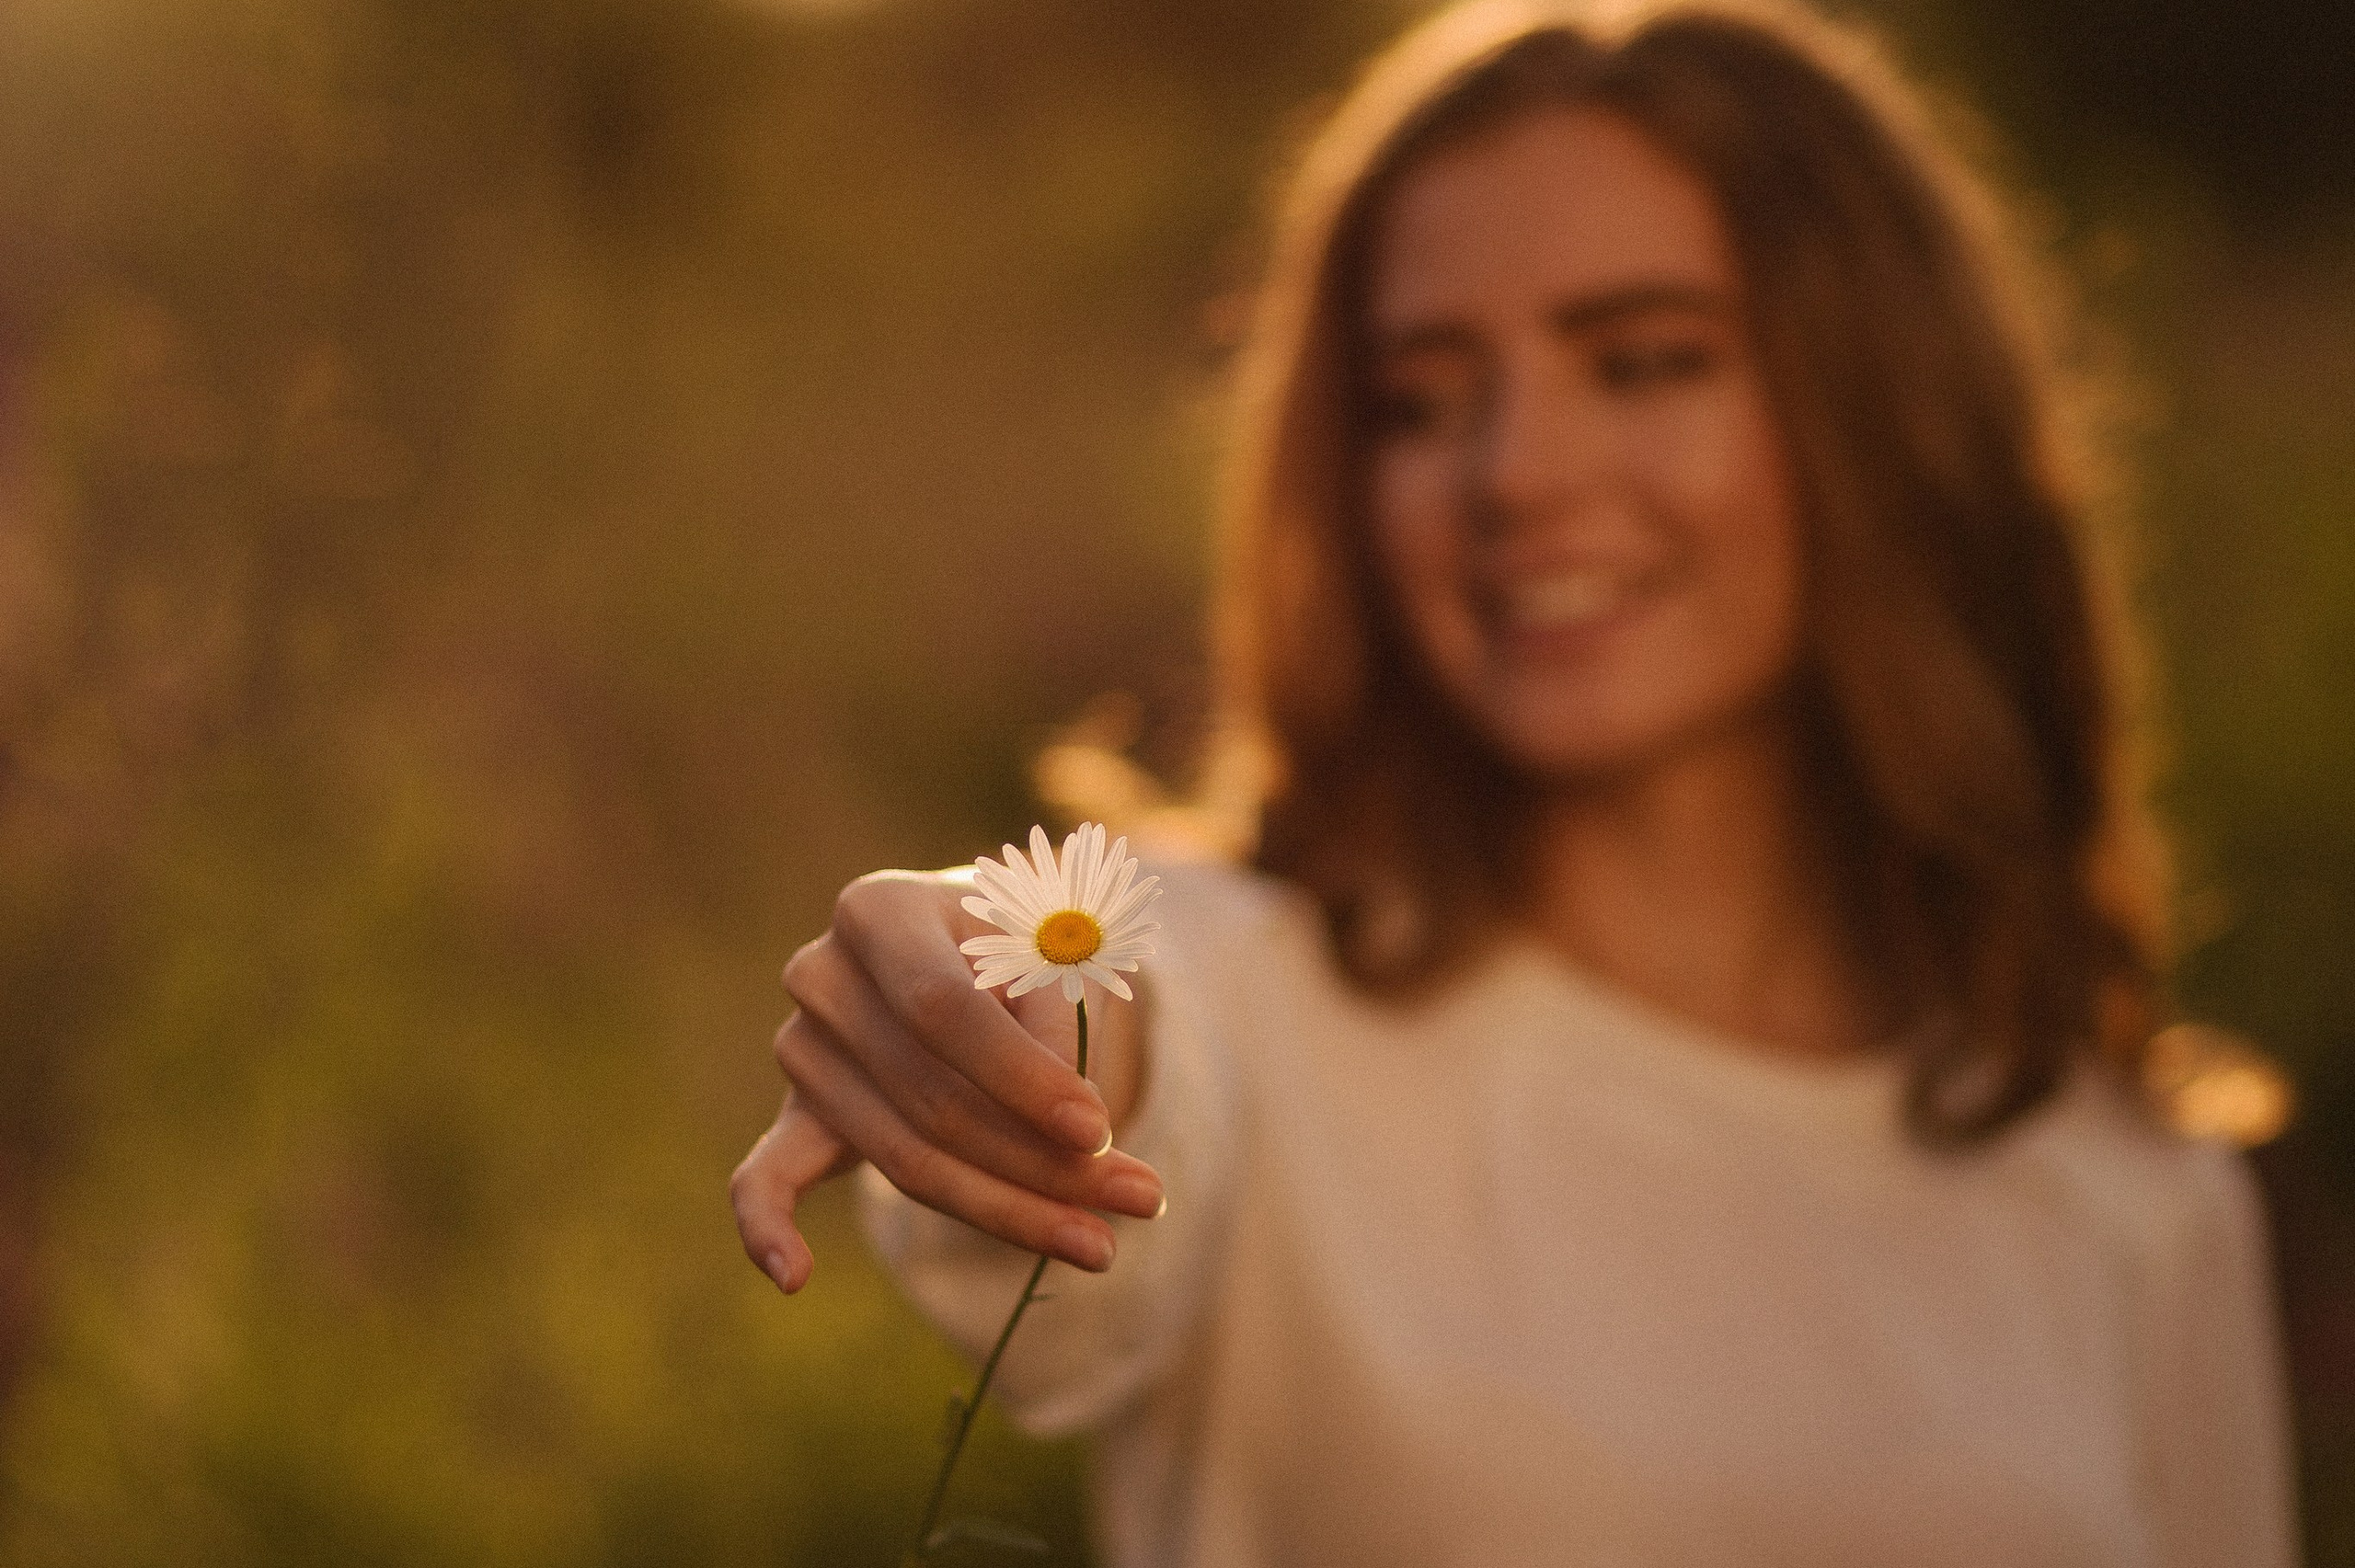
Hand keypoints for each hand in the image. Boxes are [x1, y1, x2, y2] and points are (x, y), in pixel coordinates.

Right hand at [730, 868, 1160, 1294]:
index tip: (1099, 1129)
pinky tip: (793, 1276)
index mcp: (879, 911)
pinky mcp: (797, 1114)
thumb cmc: (1015, 939)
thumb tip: (1074, 1133)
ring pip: (905, 1157)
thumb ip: (1054, 1019)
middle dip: (1040, 1163)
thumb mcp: (1050, 947)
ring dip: (1006, 1210)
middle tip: (1136, 1202)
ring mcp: (802, 1049)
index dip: (1020, 1078)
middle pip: (932, 1101)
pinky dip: (767, 1227)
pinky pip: (764, 1175)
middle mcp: (822, 976)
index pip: (943, 1011)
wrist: (962, 941)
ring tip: (1100, 1244)